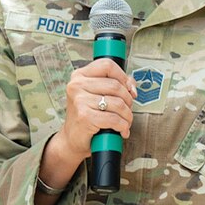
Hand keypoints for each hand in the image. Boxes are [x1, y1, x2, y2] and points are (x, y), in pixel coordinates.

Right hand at [46, 58, 137, 178]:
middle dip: (128, 100)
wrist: (73, 138)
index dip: (123, 76)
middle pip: (116, 85)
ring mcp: (80, 101)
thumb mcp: (98, 94)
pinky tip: (121, 130)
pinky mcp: (85, 116)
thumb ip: (115, 84)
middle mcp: (77, 85)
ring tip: (125, 122)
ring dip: (127, 116)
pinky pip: (114, 119)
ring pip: (118, 103)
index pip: (107, 65)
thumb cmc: (87, 116)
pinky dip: (123, 126)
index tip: (129, 89)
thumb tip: (131, 86)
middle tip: (127, 110)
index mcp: (80, 76)